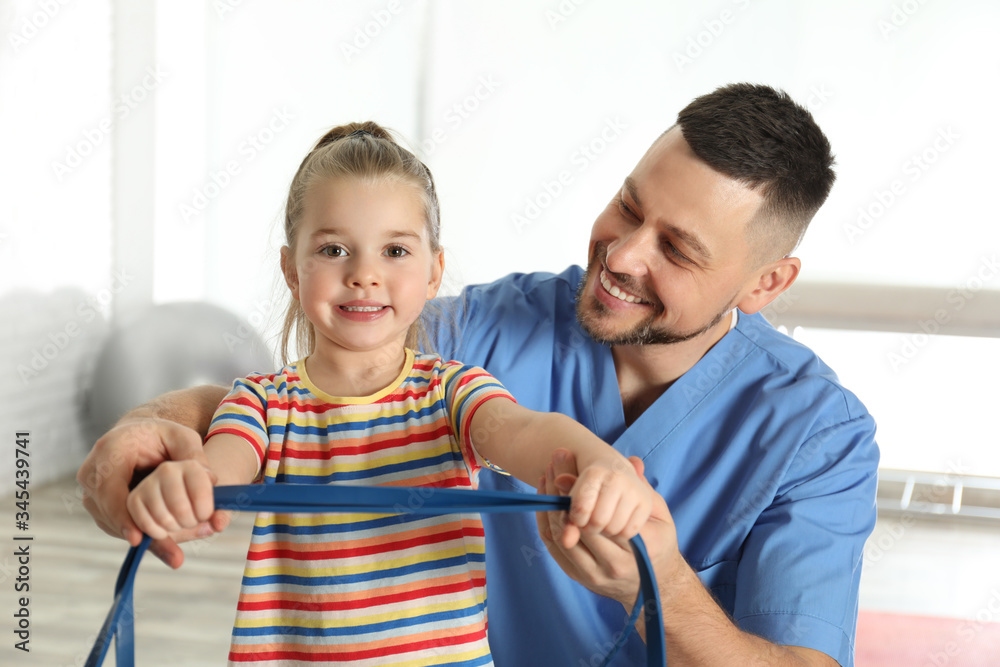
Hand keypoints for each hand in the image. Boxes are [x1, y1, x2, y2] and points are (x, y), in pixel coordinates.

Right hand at [77, 418, 226, 567]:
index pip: (109, 488)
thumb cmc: (160, 436)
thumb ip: (195, 456)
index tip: (137, 538)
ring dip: (147, 537)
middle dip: (145, 532)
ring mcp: (91, 492)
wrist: (138, 437)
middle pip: (111, 512)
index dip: (122, 515)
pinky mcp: (98, 508)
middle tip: (176, 554)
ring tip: (179, 549)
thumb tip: (211, 480)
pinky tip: (168, 543)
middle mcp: (93, 473)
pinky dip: (143, 534)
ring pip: (114, 525)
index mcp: (110, 450)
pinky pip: (118, 527)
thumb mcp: (182, 438)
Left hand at [537, 450, 679, 607]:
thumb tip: (632, 460)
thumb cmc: (659, 542)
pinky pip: (554, 548)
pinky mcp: (579, 578)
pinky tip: (544, 499)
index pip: (603, 517)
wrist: (654, 585)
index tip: (567, 468)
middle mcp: (615, 566)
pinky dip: (545, 521)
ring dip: (550, 506)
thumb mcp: (660, 514)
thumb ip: (644, 487)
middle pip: (578, 527)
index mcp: (640, 548)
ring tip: (546, 478)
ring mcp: (595, 575)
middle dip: (561, 494)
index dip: (580, 492)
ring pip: (562, 538)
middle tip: (552, 466)